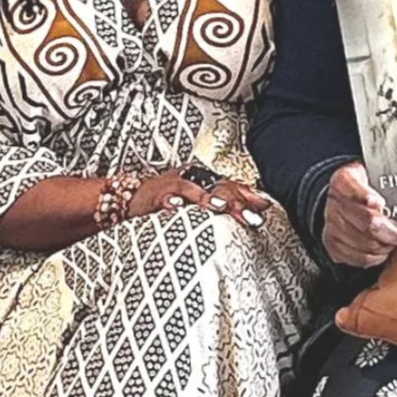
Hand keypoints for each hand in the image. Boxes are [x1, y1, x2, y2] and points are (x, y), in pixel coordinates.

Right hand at [124, 167, 274, 226]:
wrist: (132, 197)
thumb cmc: (168, 199)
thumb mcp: (197, 202)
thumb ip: (222, 204)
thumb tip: (257, 209)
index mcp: (203, 181)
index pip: (230, 186)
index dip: (248, 195)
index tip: (265, 207)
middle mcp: (192, 179)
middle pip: (217, 188)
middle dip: (235, 202)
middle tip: (251, 216)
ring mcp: (174, 185)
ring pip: (193, 189)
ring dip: (206, 198)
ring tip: (220, 207)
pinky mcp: (155, 195)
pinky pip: (165, 198)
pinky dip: (171, 202)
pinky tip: (177, 208)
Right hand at [321, 162, 396, 268]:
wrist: (348, 199)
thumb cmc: (368, 186)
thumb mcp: (376, 173)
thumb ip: (389, 178)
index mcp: (343, 180)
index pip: (352, 189)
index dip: (365, 197)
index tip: (380, 203)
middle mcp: (334, 202)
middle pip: (363, 220)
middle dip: (386, 230)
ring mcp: (331, 224)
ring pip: (361, 242)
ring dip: (381, 245)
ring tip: (393, 242)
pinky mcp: (332, 244)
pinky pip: (355, 256)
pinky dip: (373, 257)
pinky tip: (382, 251)